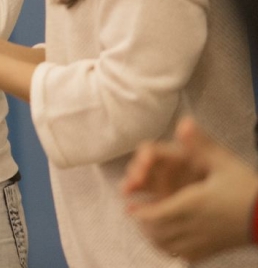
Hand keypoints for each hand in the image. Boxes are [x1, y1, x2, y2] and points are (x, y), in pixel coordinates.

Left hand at [122, 117, 257, 261]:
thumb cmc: (247, 188)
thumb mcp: (224, 161)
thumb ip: (201, 144)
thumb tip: (184, 122)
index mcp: (192, 205)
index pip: (154, 216)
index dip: (139, 213)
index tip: (131, 206)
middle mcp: (193, 228)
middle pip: (155, 233)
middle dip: (142, 223)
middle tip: (136, 212)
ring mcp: (202, 244)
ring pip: (166, 247)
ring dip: (152, 236)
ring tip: (148, 224)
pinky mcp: (210, 253)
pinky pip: (181, 256)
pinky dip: (169, 249)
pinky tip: (169, 239)